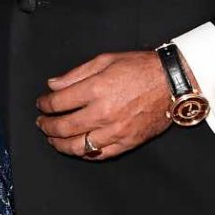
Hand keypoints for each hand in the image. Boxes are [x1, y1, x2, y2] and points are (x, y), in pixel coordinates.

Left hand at [36, 50, 173, 159]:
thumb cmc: (141, 68)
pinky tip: (77, 148)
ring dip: (60, 144)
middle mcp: (104, 113)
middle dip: (47, 126)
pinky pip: (99, 155)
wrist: (173, 82)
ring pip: (78, 146)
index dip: (44, 104)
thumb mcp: (106, 60)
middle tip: (42, 124)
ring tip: (53, 139)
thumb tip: (53, 85)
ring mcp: (115, 131)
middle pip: (64, 127)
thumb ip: (76, 74)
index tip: (42, 104)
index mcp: (96, 89)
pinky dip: (84, 153)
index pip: (58, 103)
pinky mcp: (127, 142)